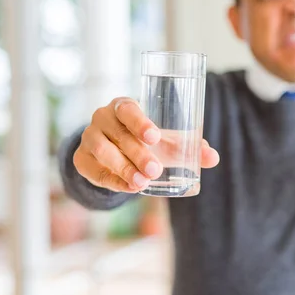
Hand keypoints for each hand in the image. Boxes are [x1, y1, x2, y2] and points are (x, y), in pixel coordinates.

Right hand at [73, 97, 219, 192]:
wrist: (113, 152)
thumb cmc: (144, 140)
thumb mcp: (166, 142)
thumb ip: (189, 148)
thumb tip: (213, 157)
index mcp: (124, 106)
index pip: (128, 109)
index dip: (140, 122)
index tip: (155, 137)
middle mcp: (102, 117)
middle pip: (118, 134)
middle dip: (138, 153)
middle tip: (156, 169)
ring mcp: (88, 137)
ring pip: (104, 151)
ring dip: (124, 168)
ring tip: (143, 183)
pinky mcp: (81, 159)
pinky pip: (95, 170)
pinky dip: (112, 180)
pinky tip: (128, 188)